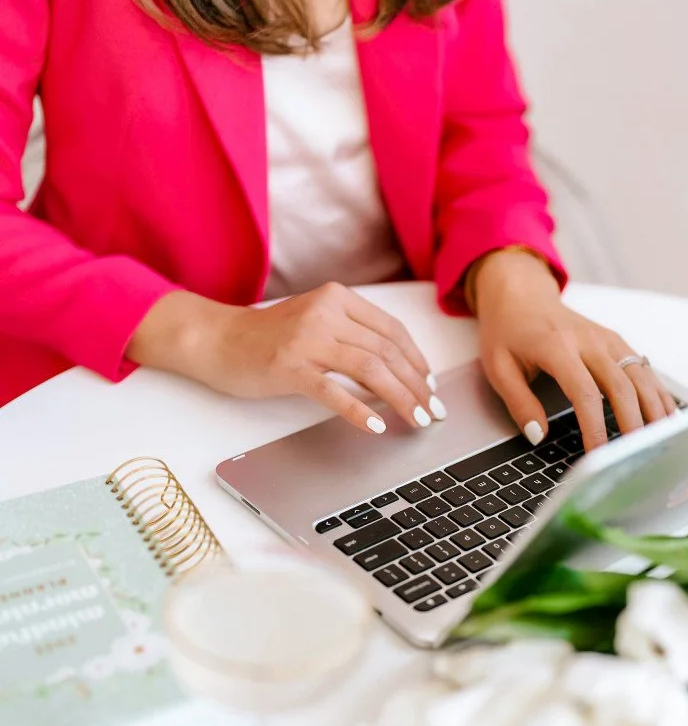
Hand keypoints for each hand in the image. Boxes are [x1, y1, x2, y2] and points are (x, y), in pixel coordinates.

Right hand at [128, 284, 443, 433]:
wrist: (217, 340)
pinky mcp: (288, 367)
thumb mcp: (316, 322)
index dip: (417, 361)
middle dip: (416, 385)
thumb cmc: (268, 338)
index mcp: (338, 298)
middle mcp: (326, 312)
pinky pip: (333, 391)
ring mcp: (306, 339)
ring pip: (369, 369)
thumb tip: (398, 370)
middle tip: (432, 411)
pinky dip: (359, 410)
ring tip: (416, 420)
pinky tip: (376, 426)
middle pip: (386, 352)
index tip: (430, 386)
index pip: (392, 331)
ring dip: (399, 398)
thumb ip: (352, 336)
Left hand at [471, 251, 676, 449]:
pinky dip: (658, 395)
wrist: (521, 294)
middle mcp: (589, 341)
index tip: (596, 456)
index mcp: (557, 347)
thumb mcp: (498, 368)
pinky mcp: (617, 342)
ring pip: (640, 377)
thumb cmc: (508, 332)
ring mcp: (607, 339)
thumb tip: (538, 436)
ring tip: (660, 442)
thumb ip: (518, 403)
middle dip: (632, 424)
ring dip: (654, 410)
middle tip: (635, 457)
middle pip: (621, 386)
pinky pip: (644, 370)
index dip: (594, 427)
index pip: (584, 393)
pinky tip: (666, 418)